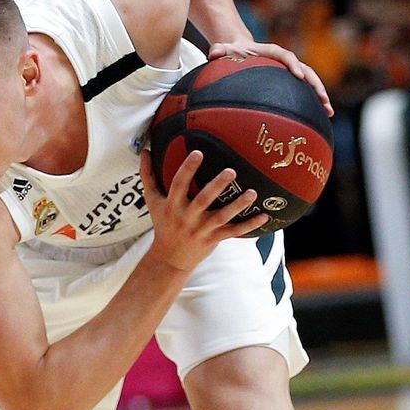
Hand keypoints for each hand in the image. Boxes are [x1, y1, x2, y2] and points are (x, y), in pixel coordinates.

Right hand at [141, 147, 268, 273]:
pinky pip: (233, 232)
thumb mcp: (152, 201)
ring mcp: (202, 230)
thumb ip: (148, 175)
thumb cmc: (163, 224)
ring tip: (252, 193)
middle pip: (203, 200)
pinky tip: (264, 216)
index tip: (198, 153)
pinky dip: (249, 226)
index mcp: (172, 206)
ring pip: (222, 217)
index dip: (187, 169)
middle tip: (231, 171)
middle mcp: (187, 217)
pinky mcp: (214, 239)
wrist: (169, 258)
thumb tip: (145, 150)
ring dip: (238, 206)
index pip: (179, 185)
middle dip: (217, 186)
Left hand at [207, 39, 333, 116]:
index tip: (298, 76)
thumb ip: (219, 50)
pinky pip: (303, 92)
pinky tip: (318, 119)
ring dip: (320, 96)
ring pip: (309, 82)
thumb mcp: (223, 49)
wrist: (240, 48)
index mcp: (271, 52)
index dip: (293, 65)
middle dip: (315, 85)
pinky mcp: (289, 82)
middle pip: (305, 71)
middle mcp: (284, 60)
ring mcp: (289, 71)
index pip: (286, 56)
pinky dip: (311, 103)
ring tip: (328, 112)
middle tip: (323, 100)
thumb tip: (213, 53)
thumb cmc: (231, 51)